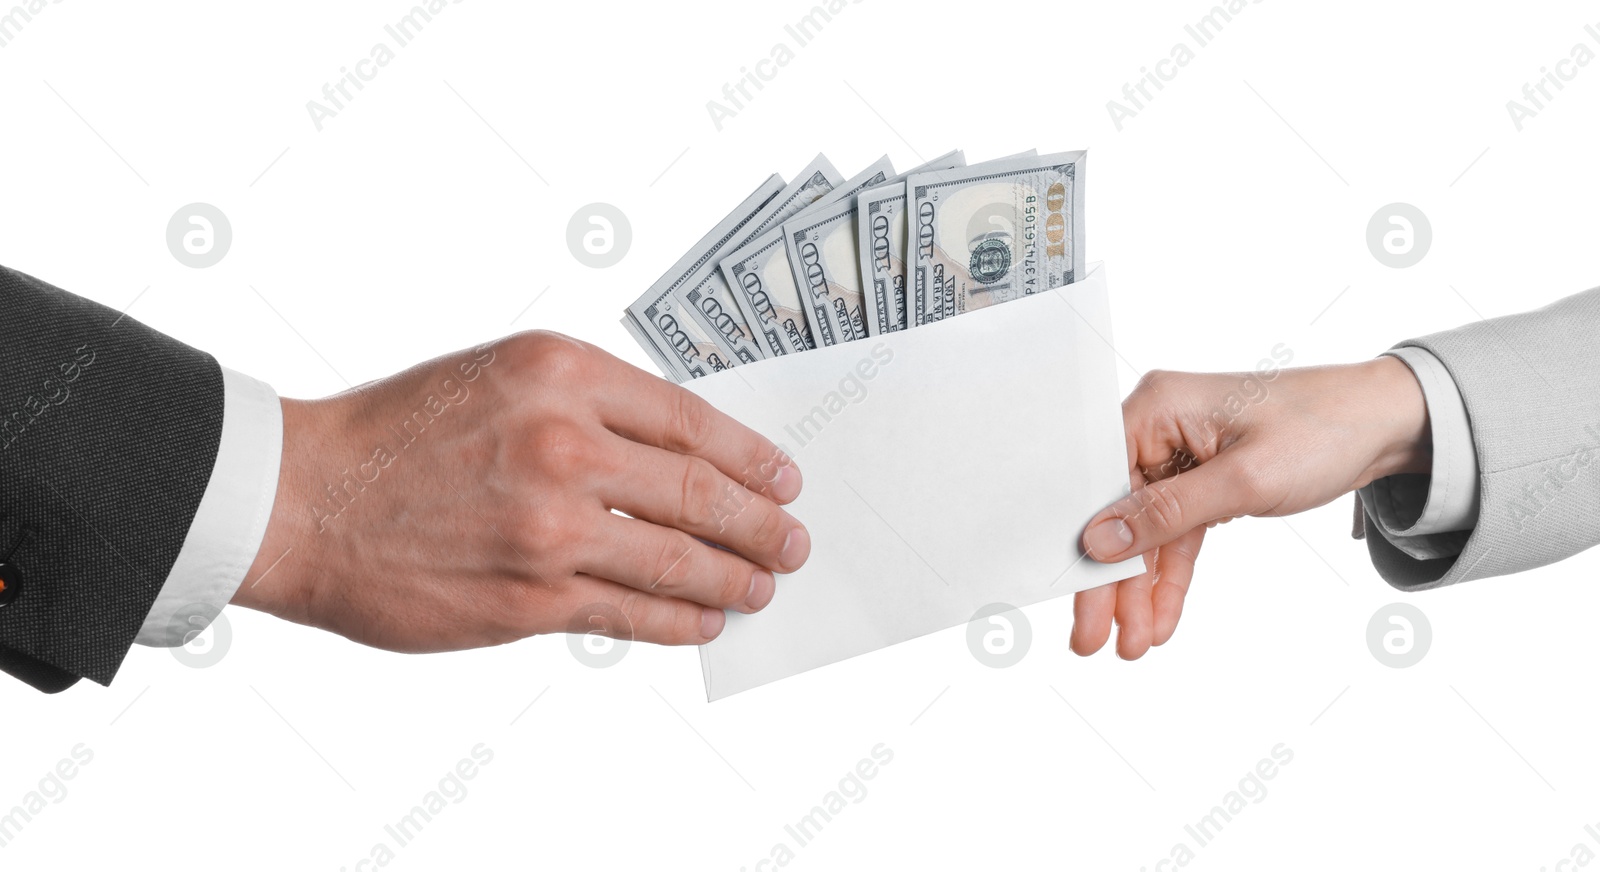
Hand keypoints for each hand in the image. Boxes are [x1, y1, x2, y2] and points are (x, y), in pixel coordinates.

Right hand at [231, 330, 810, 651]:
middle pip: (697, 491)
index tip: (783, 478)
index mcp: (561, 373)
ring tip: (761, 584)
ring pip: (675, 559)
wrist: (303, 498)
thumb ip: (588, 404)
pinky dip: (679, 620)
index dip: (749, 456)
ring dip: (732, 577)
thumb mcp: (498, 374)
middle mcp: (564, 444)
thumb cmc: (395, 432)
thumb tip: (678, 456)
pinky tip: (705, 620)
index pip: (688, 418)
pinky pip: (629, 613)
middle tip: (792, 541)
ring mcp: (550, 527)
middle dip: (760, 524)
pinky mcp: (530, 598)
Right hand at [1070, 356, 1430, 658]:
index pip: (1098, 479)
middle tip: (1092, 638)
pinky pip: (1177, 536)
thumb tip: (1101, 540)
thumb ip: (1168, 513)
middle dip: (1110, 580)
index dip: (1083, 539)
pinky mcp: (1203, 480)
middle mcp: (1160, 427)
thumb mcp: (1243, 479)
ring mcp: (1180, 455)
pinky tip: (1160, 617)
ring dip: (1140, 588)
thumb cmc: (1323, 428)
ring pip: (1147, 533)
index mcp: (1156, 406)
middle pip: (1118, 513)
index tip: (1075, 594)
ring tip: (1131, 643)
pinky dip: (1172, 576)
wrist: (1386, 424)